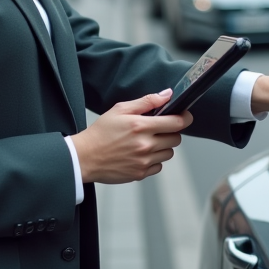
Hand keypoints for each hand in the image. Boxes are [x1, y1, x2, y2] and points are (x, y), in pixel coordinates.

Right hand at [70, 90, 192, 183]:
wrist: (84, 157)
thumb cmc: (100, 132)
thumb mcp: (120, 109)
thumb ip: (146, 101)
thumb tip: (167, 94)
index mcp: (141, 126)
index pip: (176, 123)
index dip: (184, 118)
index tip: (184, 116)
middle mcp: (145, 145)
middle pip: (176, 139)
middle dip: (171, 132)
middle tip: (158, 129)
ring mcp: (144, 161)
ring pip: (169, 153)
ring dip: (163, 147)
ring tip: (147, 142)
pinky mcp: (140, 173)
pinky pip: (159, 166)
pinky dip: (154, 160)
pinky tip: (140, 154)